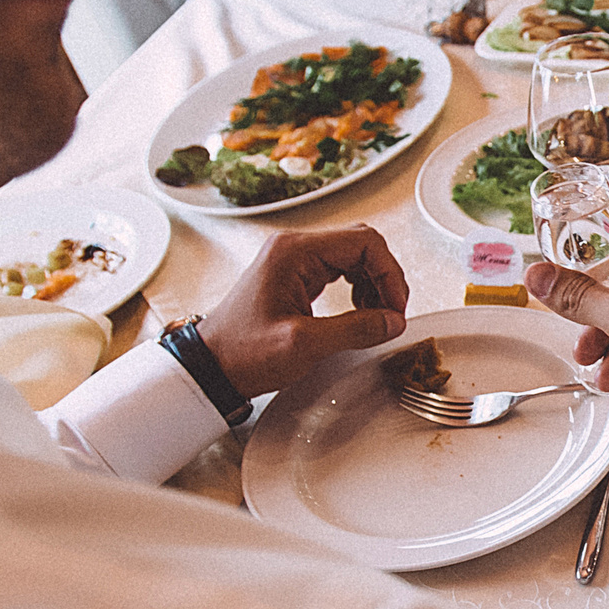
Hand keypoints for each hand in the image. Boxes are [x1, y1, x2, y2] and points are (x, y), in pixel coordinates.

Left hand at [198, 224, 409, 398]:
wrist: (212, 366)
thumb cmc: (243, 352)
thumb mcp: (304, 344)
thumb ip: (355, 329)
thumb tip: (393, 321)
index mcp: (294, 252)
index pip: (363, 242)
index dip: (389, 273)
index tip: (396, 307)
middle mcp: (294, 248)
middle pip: (362, 245)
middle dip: (385, 278)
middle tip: (391, 313)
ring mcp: (295, 260)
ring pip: (354, 256)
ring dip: (374, 284)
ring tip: (376, 316)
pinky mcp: (296, 276)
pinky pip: (340, 270)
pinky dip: (359, 288)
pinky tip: (360, 311)